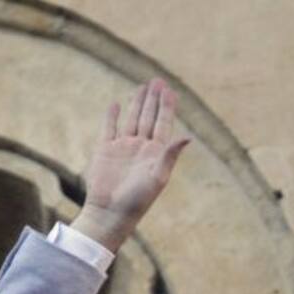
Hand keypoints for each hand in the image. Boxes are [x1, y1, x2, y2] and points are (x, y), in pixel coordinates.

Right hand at [73, 77, 190, 251]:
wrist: (110, 212)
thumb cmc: (137, 200)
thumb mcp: (157, 176)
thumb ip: (170, 155)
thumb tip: (188, 137)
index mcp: (156, 153)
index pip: (163, 123)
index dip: (166, 107)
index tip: (169, 90)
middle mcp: (140, 148)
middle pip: (148, 118)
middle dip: (153, 100)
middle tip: (157, 80)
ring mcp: (122, 148)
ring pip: (131, 120)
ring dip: (137, 103)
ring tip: (142, 87)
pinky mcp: (105, 151)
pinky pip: (109, 129)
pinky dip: (112, 116)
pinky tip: (115, 104)